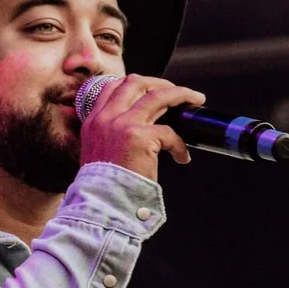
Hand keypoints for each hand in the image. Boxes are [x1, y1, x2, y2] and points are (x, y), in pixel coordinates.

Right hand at [77, 75, 205, 182]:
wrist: (101, 205)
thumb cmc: (103, 188)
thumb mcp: (96, 154)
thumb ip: (109, 137)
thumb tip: (137, 129)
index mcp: (93, 121)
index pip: (113, 87)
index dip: (136, 84)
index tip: (151, 89)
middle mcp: (105, 118)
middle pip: (136, 83)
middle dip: (160, 82)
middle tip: (177, 92)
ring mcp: (122, 125)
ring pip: (158, 96)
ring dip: (181, 95)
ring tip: (194, 100)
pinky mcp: (139, 137)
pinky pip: (170, 132)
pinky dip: (180, 144)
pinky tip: (182, 157)